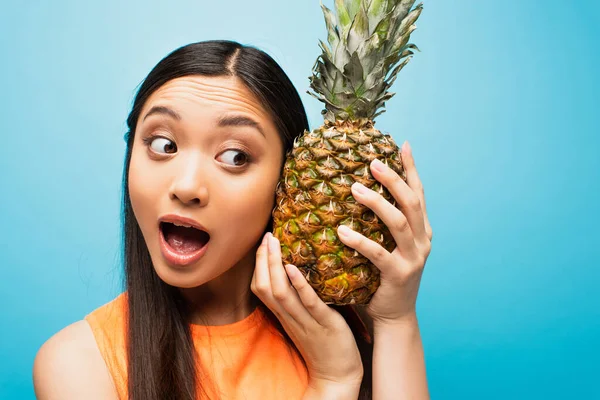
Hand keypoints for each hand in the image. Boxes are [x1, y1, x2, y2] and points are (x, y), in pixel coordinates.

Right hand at [251, 232, 363, 389]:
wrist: (337, 376)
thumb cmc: (325, 344)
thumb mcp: (307, 319)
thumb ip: (302, 298)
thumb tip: (302, 269)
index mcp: (285, 315)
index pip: (261, 288)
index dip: (259, 265)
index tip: (263, 242)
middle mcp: (290, 317)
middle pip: (265, 287)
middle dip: (263, 260)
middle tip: (266, 236)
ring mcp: (305, 321)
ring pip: (281, 293)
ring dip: (274, 267)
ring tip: (274, 244)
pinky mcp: (325, 324)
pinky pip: (308, 304)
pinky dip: (298, 285)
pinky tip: (293, 268)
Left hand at [337, 141, 432, 324]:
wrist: (394, 315)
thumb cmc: (385, 276)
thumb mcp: (391, 246)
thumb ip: (384, 224)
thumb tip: (361, 190)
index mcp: (422, 231)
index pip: (418, 194)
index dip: (412, 169)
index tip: (403, 145)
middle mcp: (423, 241)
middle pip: (411, 202)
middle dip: (394, 179)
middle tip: (373, 163)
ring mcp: (414, 258)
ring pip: (399, 222)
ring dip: (377, 203)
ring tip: (355, 189)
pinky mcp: (399, 275)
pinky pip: (378, 254)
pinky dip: (360, 241)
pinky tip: (342, 231)